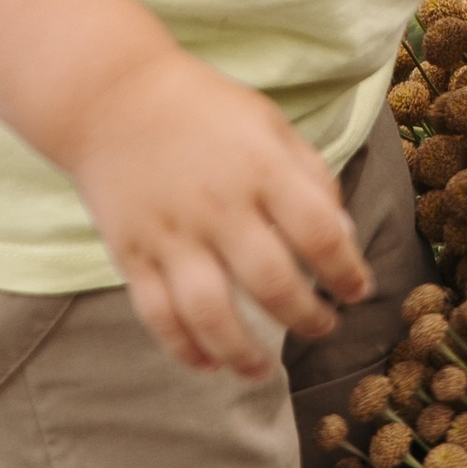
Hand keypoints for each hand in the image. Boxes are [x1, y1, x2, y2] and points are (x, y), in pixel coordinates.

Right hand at [65, 48, 371, 375]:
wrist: (108, 96)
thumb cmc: (201, 109)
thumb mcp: (268, 123)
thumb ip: (310, 177)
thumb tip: (346, 237)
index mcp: (260, 168)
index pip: (319, 232)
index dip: (347, 270)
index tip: (358, 291)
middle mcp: (217, 206)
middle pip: (271, 281)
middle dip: (307, 317)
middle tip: (323, 326)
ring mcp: (170, 233)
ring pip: (211, 312)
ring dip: (243, 353)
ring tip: (263, 370)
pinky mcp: (131, 253)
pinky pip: (158, 315)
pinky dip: (183, 348)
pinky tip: (208, 363)